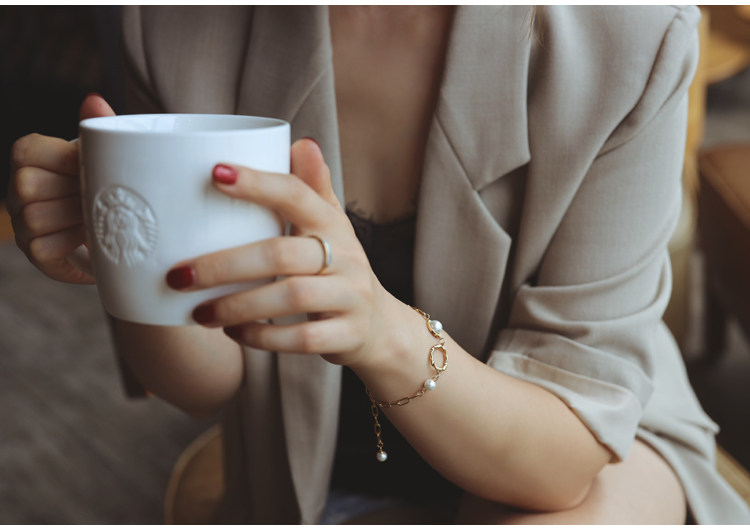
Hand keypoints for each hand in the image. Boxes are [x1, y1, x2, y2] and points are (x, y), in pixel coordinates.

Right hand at [7, 94, 114, 282]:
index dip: (59, 158)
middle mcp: (17, 191)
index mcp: (31, 159)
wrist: (121, 230)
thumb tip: (94, 100)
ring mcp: (23, 223)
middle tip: (100, 196)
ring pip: (35, 217)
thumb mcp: (105, 157)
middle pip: (28, 185)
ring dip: (74, 218)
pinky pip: (43, 249)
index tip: (87, 165)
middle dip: (70, 191)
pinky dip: (72, 242)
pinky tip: (91, 236)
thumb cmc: (107, 185)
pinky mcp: (36, 253)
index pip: (25, 151)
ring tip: (98, 216)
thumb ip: (98, 130)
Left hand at [166, 139, 401, 368]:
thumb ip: (312, 189)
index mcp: (333, 224)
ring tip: (199, 312)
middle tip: (179, 276)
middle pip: (281, 253)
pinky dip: (262, 337)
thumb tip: (302, 142)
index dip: (258, 183)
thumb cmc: (337, 269)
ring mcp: (351, 296)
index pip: (297, 194)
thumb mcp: (330, 228)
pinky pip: (301, 338)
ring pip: (291, 297)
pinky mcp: (348, 334)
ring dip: (237, 306)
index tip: (215, 173)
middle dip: (224, 265)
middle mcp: (347, 256)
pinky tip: (234, 332)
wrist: (378, 327)